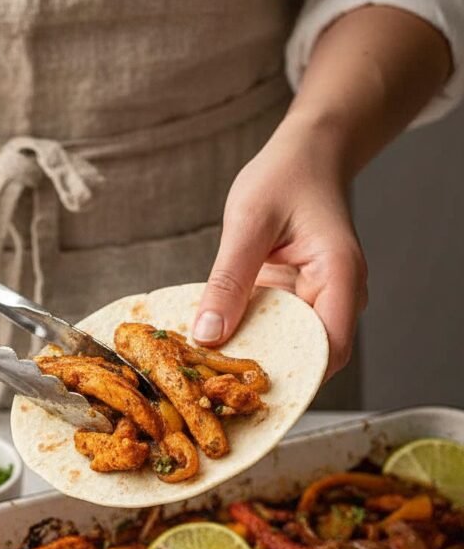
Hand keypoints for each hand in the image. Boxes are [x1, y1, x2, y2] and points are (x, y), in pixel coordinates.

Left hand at [193, 113, 367, 377]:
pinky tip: (215, 344)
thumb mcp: (248, 222)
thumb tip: (207, 335)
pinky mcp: (298, 301)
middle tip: (215, 390)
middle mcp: (338, 296)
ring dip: (255, 360)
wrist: (307, 156)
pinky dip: (249, 339)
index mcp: (339, 276)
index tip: (247, 392)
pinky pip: (276, 330)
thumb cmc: (285, 177)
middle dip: (267, 375)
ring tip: (209, 373)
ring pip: (291, 347)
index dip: (294, 377)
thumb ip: (228, 280)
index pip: (330, 348)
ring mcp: (320, 301)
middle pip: (311, 357)